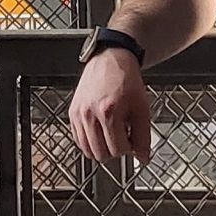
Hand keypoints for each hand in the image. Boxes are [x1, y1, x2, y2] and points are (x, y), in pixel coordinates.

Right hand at [69, 47, 152, 166]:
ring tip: (110, 134)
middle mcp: (90, 114)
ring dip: (101, 148)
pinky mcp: (72, 112)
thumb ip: (143, 136)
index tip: (132, 138)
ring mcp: (79, 113)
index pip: (118, 149)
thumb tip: (143, 158)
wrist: (111, 58)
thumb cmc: (126, 79)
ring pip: (87, 151)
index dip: (129, 148)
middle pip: (101, 154)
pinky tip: (99, 131)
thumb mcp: (142, 107)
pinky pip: (78, 140)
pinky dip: (89, 142)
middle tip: (122, 136)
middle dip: (115, 150)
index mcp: (109, 112)